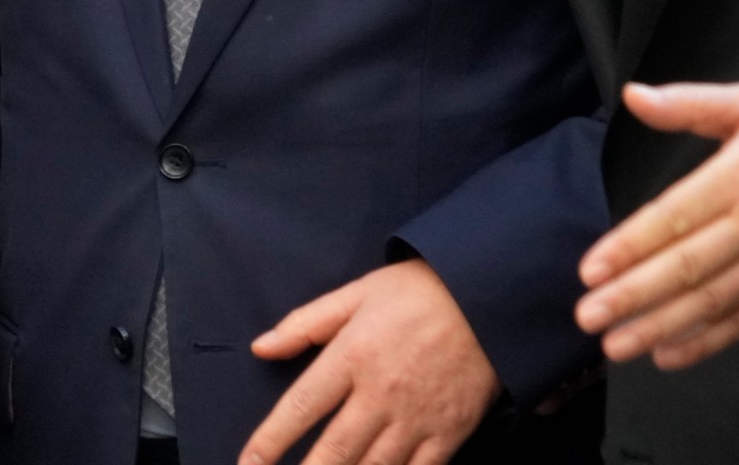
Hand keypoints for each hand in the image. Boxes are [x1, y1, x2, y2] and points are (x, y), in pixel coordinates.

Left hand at [240, 259, 499, 464]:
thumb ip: (305, 324)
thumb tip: (261, 347)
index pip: (300, 407)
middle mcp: (380, 393)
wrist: (490, 296)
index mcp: (352, 356)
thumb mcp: (356, 294)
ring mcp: (416, 418)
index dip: (268, 442)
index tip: (248, 463)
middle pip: (333, 452)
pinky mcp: (448, 432)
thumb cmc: (419, 291)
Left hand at [576, 82, 738, 369]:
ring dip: (661, 326)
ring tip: (617, 344)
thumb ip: (687, 103)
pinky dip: (707, 342)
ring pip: (712, 300)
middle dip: (633, 295)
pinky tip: (668, 355)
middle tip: (587, 317)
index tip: (589, 271)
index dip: (629, 246)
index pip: (673, 216)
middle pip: (687, 266)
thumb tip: (634, 96)